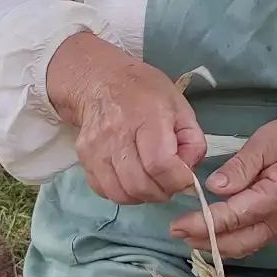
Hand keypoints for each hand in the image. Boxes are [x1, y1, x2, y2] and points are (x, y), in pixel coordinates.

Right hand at [71, 57, 205, 205]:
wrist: (100, 79)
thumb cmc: (144, 91)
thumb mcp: (180, 106)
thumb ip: (193, 141)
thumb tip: (189, 172)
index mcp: (146, 117)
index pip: (160, 164)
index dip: (178, 180)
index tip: (186, 178)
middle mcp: (117, 134)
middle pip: (139, 184)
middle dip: (162, 192)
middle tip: (169, 182)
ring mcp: (96, 147)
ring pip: (120, 193)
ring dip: (141, 196)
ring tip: (151, 182)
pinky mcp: (84, 157)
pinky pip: (103, 190)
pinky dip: (121, 193)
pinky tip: (130, 179)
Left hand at [169, 112, 276, 258]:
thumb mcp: (266, 141)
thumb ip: (240, 166)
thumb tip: (214, 187)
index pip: (233, 217)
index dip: (203, 224)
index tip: (177, 225)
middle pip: (238, 241)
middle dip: (205, 241)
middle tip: (176, 233)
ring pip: (245, 245)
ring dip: (216, 245)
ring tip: (188, 236)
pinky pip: (252, 240)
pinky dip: (230, 241)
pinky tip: (212, 234)